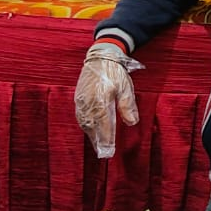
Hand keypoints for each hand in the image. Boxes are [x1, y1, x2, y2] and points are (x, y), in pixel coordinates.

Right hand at [75, 42, 142, 157]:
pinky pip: (80, 116)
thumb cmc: (115, 72)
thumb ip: (127, 106)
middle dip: (98, 141)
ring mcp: (81, 101)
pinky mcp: (78, 98)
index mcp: (100, 103)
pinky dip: (85, 125)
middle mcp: (87, 104)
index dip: (106, 140)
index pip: (103, 127)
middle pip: (92, 128)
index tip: (109, 152)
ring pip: (85, 123)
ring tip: (98, 144)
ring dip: (91, 134)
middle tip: (104, 153)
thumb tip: (131, 123)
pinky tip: (90, 129)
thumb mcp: (125, 88)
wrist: (100, 57)